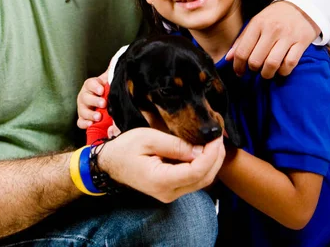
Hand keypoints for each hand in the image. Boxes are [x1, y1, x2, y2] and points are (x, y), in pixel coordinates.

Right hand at [77, 71, 107, 128]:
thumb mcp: (109, 80)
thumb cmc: (107, 90)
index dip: (95, 86)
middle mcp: (84, 96)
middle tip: (103, 103)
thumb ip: (112, 72)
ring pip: (82, 110)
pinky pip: (80, 122)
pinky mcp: (83, 119)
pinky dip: (84, 123)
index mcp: (91, 85)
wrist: (105, 103)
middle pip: (85, 97)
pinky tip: (90, 124)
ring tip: (98, 117)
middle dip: (94, 100)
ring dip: (90, 114)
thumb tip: (116, 60)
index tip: (102, 90)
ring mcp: (82, 108)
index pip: (90, 83)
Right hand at [98, 128, 224, 202]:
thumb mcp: (148, 139)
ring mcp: (170, 193)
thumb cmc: (125, 148)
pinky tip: (204, 150)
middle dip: (216, 157)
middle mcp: (168, 193)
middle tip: (219, 135)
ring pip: (201, 181)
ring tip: (214, 140)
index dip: (211, 154)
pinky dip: (203, 165)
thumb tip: (199, 149)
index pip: (197, 171)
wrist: (109, 163)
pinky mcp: (170, 189)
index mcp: (161, 180)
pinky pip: (193, 180)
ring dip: (212, 161)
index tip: (216, 136)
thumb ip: (175, 145)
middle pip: (203, 179)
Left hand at [226, 1, 319, 78]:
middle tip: (254, 69)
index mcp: (257, 23)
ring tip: (266, 72)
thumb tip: (229, 58)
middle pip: (256, 60)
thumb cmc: (274, 17)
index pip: (242, 51)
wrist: (302, 7)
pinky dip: (283, 72)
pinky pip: (290, 64)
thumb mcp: (256, 23)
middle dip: (253, 70)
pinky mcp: (301, 42)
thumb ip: (242, 40)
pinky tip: (280, 69)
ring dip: (267, 74)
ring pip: (272, 64)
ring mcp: (287, 36)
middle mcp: (272, 29)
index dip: (238, 66)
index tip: (239, 72)